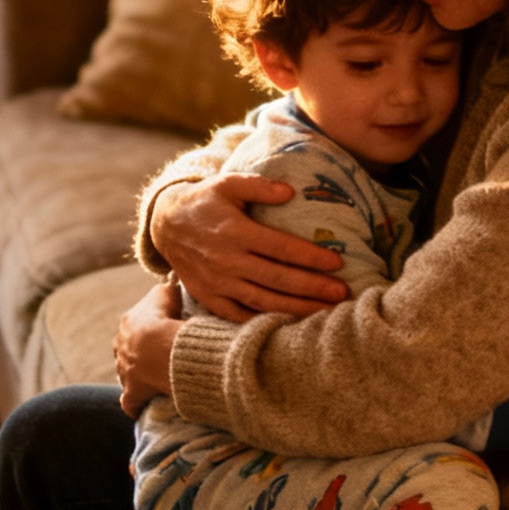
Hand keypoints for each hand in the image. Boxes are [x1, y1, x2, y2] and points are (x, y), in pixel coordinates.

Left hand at [115, 282, 180, 415]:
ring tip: (158, 376)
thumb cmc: (165, 317)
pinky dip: (135, 405)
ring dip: (139, 376)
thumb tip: (172, 280)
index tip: (163, 332)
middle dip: (140, 353)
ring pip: (128, 374)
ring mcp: (124, 372)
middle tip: (161, 355)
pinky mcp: (132, 393)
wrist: (162, 347)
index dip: (149, 329)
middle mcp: (120, 347)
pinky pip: (130, 402)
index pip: (135, 326)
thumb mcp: (166, 292)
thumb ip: (167, 287)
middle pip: (128, 350)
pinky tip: (142, 407)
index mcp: (127, 323)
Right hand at [150, 176, 347, 321]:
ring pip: (263, 302)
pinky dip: (264, 323)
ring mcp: (217, 284)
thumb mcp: (228, 183)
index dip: (311, 257)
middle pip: (278, 279)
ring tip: (326, 313)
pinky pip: (240, 316)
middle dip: (313, 288)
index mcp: (235, 232)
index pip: (281, 248)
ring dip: (296, 310)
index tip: (338, 263)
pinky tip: (289, 326)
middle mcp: (226, 261)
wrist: (165, 225)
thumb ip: (259, 185)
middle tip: (343, 294)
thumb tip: (290, 191)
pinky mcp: (209, 299)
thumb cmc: (206, 201)